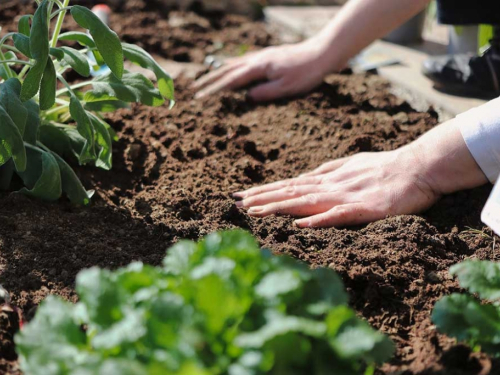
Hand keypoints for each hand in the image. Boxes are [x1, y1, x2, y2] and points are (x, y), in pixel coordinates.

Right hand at [193, 40, 335, 101]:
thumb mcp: (286, 88)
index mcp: (259, 68)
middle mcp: (257, 59)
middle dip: (210, 80)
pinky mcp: (269, 56)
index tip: (201, 97)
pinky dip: (233, 65)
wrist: (322, 53)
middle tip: (196, 88)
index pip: (231, 81)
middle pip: (228, 70)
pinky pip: (244, 60)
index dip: (215, 89)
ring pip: (235, 64)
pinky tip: (231, 67)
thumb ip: (265, 93)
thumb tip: (246, 98)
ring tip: (207, 78)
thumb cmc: (307, 72)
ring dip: (219, 72)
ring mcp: (262, 56)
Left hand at [234, 121, 487, 227]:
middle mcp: (331, 186)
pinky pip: (339, 215)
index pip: (289, 185)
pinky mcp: (365, 209)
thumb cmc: (387, 166)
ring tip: (254, 211)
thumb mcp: (352, 165)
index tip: (241, 195)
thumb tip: (306, 176)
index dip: (265, 190)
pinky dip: (318, 219)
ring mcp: (346, 196)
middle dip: (261, 198)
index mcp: (328, 178)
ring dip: (279, 206)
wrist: (419, 166)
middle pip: (291, 192)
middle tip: (235, 203)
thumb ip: (328, 170)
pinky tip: (299, 224)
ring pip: (306, 201)